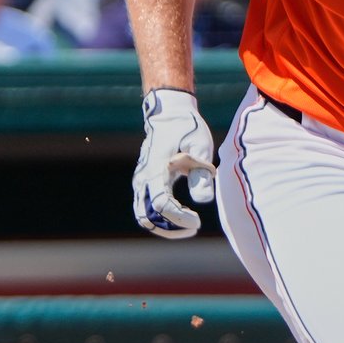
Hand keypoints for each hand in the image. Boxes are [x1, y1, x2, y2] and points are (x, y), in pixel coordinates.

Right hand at [132, 88, 214, 238]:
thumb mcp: (200, 146)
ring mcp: (140, 181)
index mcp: (157, 168)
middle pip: (147, 216)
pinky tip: (180, 217)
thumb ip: (201, 173)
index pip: (161, 204)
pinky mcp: (142, 183)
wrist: (169, 114)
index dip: (179, 218)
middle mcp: (143, 177)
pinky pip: (145, 209)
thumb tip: (203, 201)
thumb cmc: (188, 129)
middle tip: (194, 226)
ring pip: (143, 216)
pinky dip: (160, 219)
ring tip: (188, 225)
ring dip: (164, 227)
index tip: (198, 221)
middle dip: (171, 228)